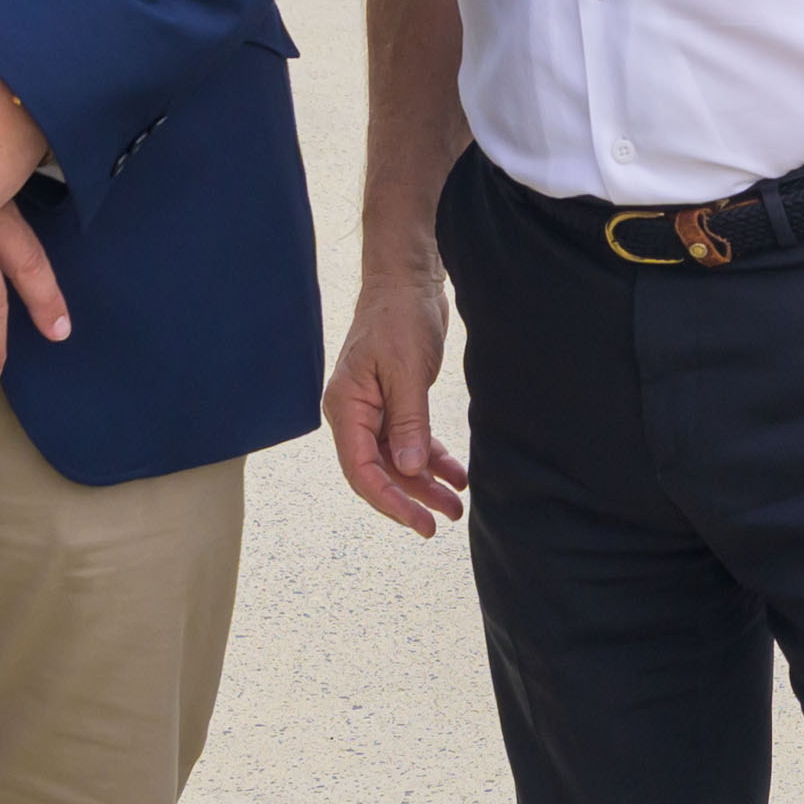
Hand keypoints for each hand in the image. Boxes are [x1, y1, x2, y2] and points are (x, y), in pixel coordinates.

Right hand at [328, 271, 468, 534]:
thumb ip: (409, 421)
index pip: (362, 470)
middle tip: (442, 522)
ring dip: (425, 483)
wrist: (407, 280)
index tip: (420, 521)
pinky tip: (455, 475)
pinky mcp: (396, 403)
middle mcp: (355, 414)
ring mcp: (374, 411)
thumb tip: (410, 469)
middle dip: (411, 498)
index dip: (390, 501)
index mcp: (346, 408)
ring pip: (398, 461)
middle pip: (379, 471)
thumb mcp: (407, 370)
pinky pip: (411, 441)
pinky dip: (432, 459)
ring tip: (456, 505)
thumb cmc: (399, 316)